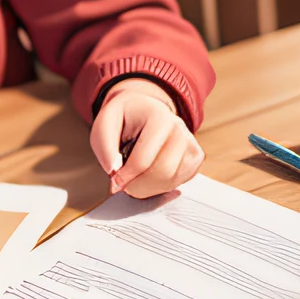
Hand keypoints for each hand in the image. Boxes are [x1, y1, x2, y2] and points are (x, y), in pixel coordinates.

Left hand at [90, 78, 203, 197]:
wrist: (142, 110)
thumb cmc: (123, 118)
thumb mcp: (103, 125)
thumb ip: (105, 149)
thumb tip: (114, 172)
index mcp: (159, 117)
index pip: (144, 159)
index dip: (126, 176)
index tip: (114, 183)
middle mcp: (180, 130)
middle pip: (162, 173)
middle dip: (138, 186)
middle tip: (123, 185)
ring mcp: (191, 144)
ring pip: (171, 181)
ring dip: (148, 188)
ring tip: (133, 177)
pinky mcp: (195, 158)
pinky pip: (178, 183)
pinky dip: (159, 186)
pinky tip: (148, 176)